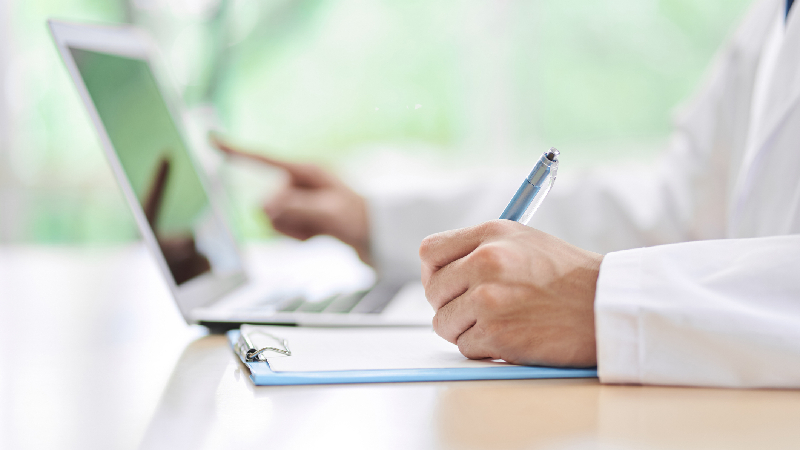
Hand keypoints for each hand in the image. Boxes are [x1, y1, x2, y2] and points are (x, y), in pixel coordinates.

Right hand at [212, 136, 371, 264]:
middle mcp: (299, 183)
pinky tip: (318, 236)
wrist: (378, 236)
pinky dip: (298, 237)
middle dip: (284, 219)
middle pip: (266, 202)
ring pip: (272, 219)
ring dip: (292, 231)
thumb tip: (263, 206)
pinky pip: (283, 230)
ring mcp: (299, 200)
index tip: (210, 139)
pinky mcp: (301, 215)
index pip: (263, 159)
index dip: (236, 151)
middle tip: (314, 223)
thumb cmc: (360, 219)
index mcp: (306, 171)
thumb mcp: (328, 213)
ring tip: (318, 231)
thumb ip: (294, 207)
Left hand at [419, 220, 602, 366]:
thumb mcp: (524, 242)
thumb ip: (481, 250)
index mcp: (492, 234)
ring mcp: (489, 298)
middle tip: (477, 312)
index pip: (430, 252)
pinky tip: (512, 337)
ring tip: (500, 324)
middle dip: (450, 305)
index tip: (447, 286)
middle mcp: (486, 261)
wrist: (608, 308)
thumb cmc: (569, 278)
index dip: (434, 273)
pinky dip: (484, 349)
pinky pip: (465, 346)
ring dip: (466, 330)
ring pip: (444, 322)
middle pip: (433, 291)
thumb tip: (441, 273)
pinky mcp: (497, 333)